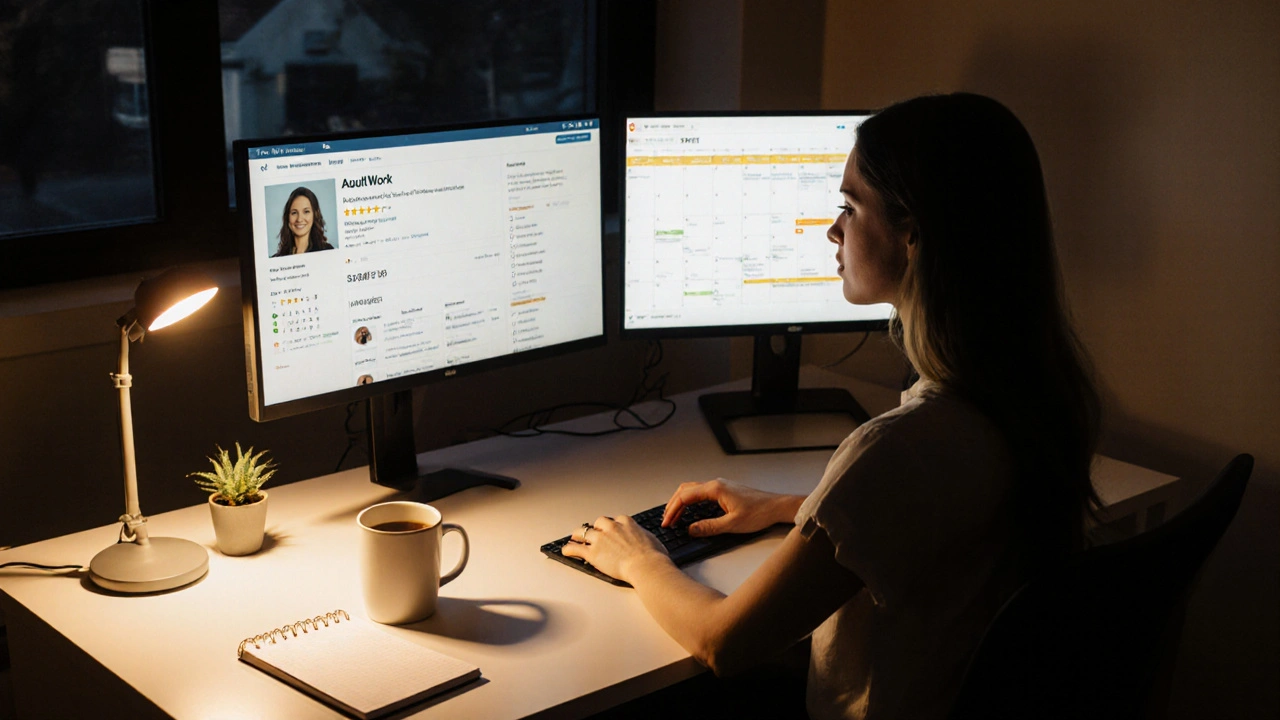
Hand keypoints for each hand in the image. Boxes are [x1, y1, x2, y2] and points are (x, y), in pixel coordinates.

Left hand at [560, 515, 671, 584]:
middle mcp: (611, 528)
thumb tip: (645, 539)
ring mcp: (600, 540)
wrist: (646, 566)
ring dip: (578, 535)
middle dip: (595, 527)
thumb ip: (643, 536)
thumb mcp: (651, 539)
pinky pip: (576, 549)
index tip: (611, 529)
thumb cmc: (653, 556)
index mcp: (626, 523)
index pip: (615, 520)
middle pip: (598, 522)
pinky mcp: (593, 553)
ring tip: (575, 537)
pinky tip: (566, 551)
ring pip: (583, 532)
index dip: (611, 525)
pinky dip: (569, 549)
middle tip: (592, 532)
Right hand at [662, 479, 793, 536]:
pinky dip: (691, 501)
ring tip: (674, 515)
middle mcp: (716, 484)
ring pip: (693, 490)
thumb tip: (691, 530)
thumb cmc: (759, 513)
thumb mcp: (732, 524)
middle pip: (686, 490)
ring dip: (681, 501)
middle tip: (667, 520)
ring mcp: (721, 486)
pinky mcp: (725, 491)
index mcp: (715, 489)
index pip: (685, 496)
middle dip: (673, 504)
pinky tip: (691, 511)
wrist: (776, 507)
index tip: (667, 522)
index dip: (673, 510)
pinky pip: (702, 493)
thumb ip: (709, 527)